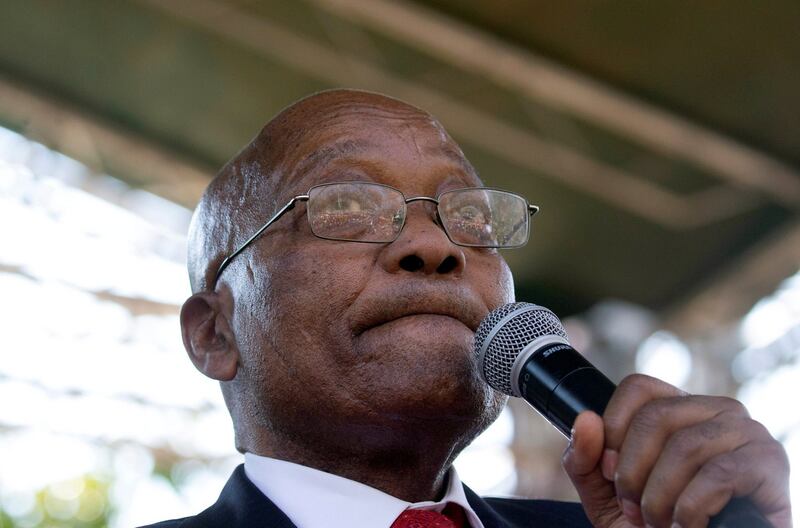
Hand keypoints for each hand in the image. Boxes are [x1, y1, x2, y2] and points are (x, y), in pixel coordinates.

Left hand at [561, 374, 791, 527]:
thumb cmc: (655, 525)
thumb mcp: (606, 494)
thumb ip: (585, 459)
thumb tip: (586, 420)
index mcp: (678, 408)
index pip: (638, 388)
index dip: (614, 428)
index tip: (609, 473)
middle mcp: (714, 410)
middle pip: (656, 416)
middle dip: (633, 472)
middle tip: (634, 510)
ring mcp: (745, 431)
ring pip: (685, 446)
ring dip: (661, 496)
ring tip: (661, 522)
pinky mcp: (769, 461)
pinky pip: (719, 474)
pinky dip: (692, 508)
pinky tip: (689, 526)